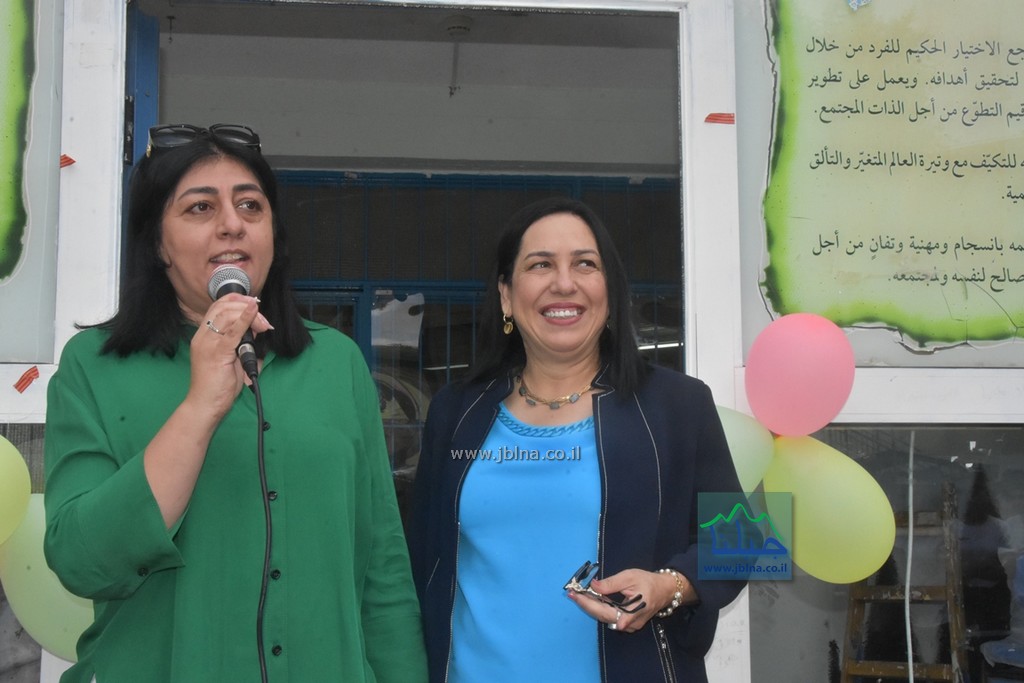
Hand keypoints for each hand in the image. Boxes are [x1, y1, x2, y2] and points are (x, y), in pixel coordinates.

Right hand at [188, 293, 272, 415]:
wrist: (206, 405)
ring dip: (250, 315)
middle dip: (246, 306)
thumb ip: (241, 341)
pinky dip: (245, 319)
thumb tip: (256, 327)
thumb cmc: (218, 384)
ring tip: (263, 325)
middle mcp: (203, 336)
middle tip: (263, 321)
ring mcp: (208, 344)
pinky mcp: (216, 353)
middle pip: (223, 307)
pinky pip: (232, 332)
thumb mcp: (232, 357)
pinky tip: (253, 312)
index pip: (217, 306)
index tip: (254, 305)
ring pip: (227, 315)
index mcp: (204, 335)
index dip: (237, 300)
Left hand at [567, 568, 693, 632]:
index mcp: (631, 612)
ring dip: (591, 606)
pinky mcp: (628, 623)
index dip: (587, 603)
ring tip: (578, 595)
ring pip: (604, 617)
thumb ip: (610, 583)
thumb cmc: (648, 581)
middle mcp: (628, 623)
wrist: (665, 590)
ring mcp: (628, 626)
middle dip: (585, 604)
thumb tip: (593, 586)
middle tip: (571, 594)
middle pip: (601, 615)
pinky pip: (610, 616)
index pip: (603, 610)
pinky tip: (590, 599)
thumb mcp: (629, 577)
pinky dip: (599, 607)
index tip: (574, 595)